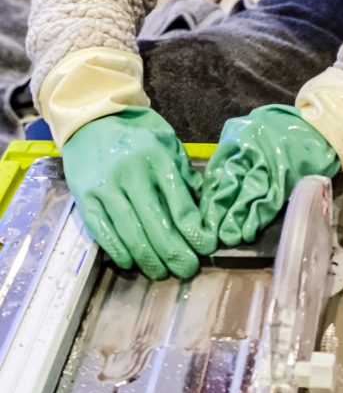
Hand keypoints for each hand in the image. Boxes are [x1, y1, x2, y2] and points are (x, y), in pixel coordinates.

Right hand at [62, 107, 214, 278]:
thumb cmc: (137, 134)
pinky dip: (120, 252)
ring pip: (131, 235)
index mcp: (158, 158)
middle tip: (188, 269)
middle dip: (176, 253)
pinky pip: (104, 233)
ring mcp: (106, 188)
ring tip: (163, 272)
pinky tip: (132, 263)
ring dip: (150, 260)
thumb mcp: (168, 143)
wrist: (92, 119)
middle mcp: (132, 174)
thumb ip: (185, 175)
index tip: (207, 248)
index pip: (181, 205)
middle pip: (158, 225)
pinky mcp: (86, 199)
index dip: (196, 233)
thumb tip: (205, 210)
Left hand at [200, 104, 339, 246]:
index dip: (210, 197)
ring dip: (237, 219)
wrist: (317, 126)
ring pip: (248, 196)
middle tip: (210, 233)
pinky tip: (249, 231)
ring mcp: (271, 167)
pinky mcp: (287, 180)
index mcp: (239, 140)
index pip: (217, 173)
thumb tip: (215, 181)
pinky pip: (270, 201)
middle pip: (230, 186)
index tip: (202, 216)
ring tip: (228, 237)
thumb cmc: (279, 128)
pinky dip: (258, 218)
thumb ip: (231, 152)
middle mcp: (252, 153)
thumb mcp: (247, 130)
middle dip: (220, 211)